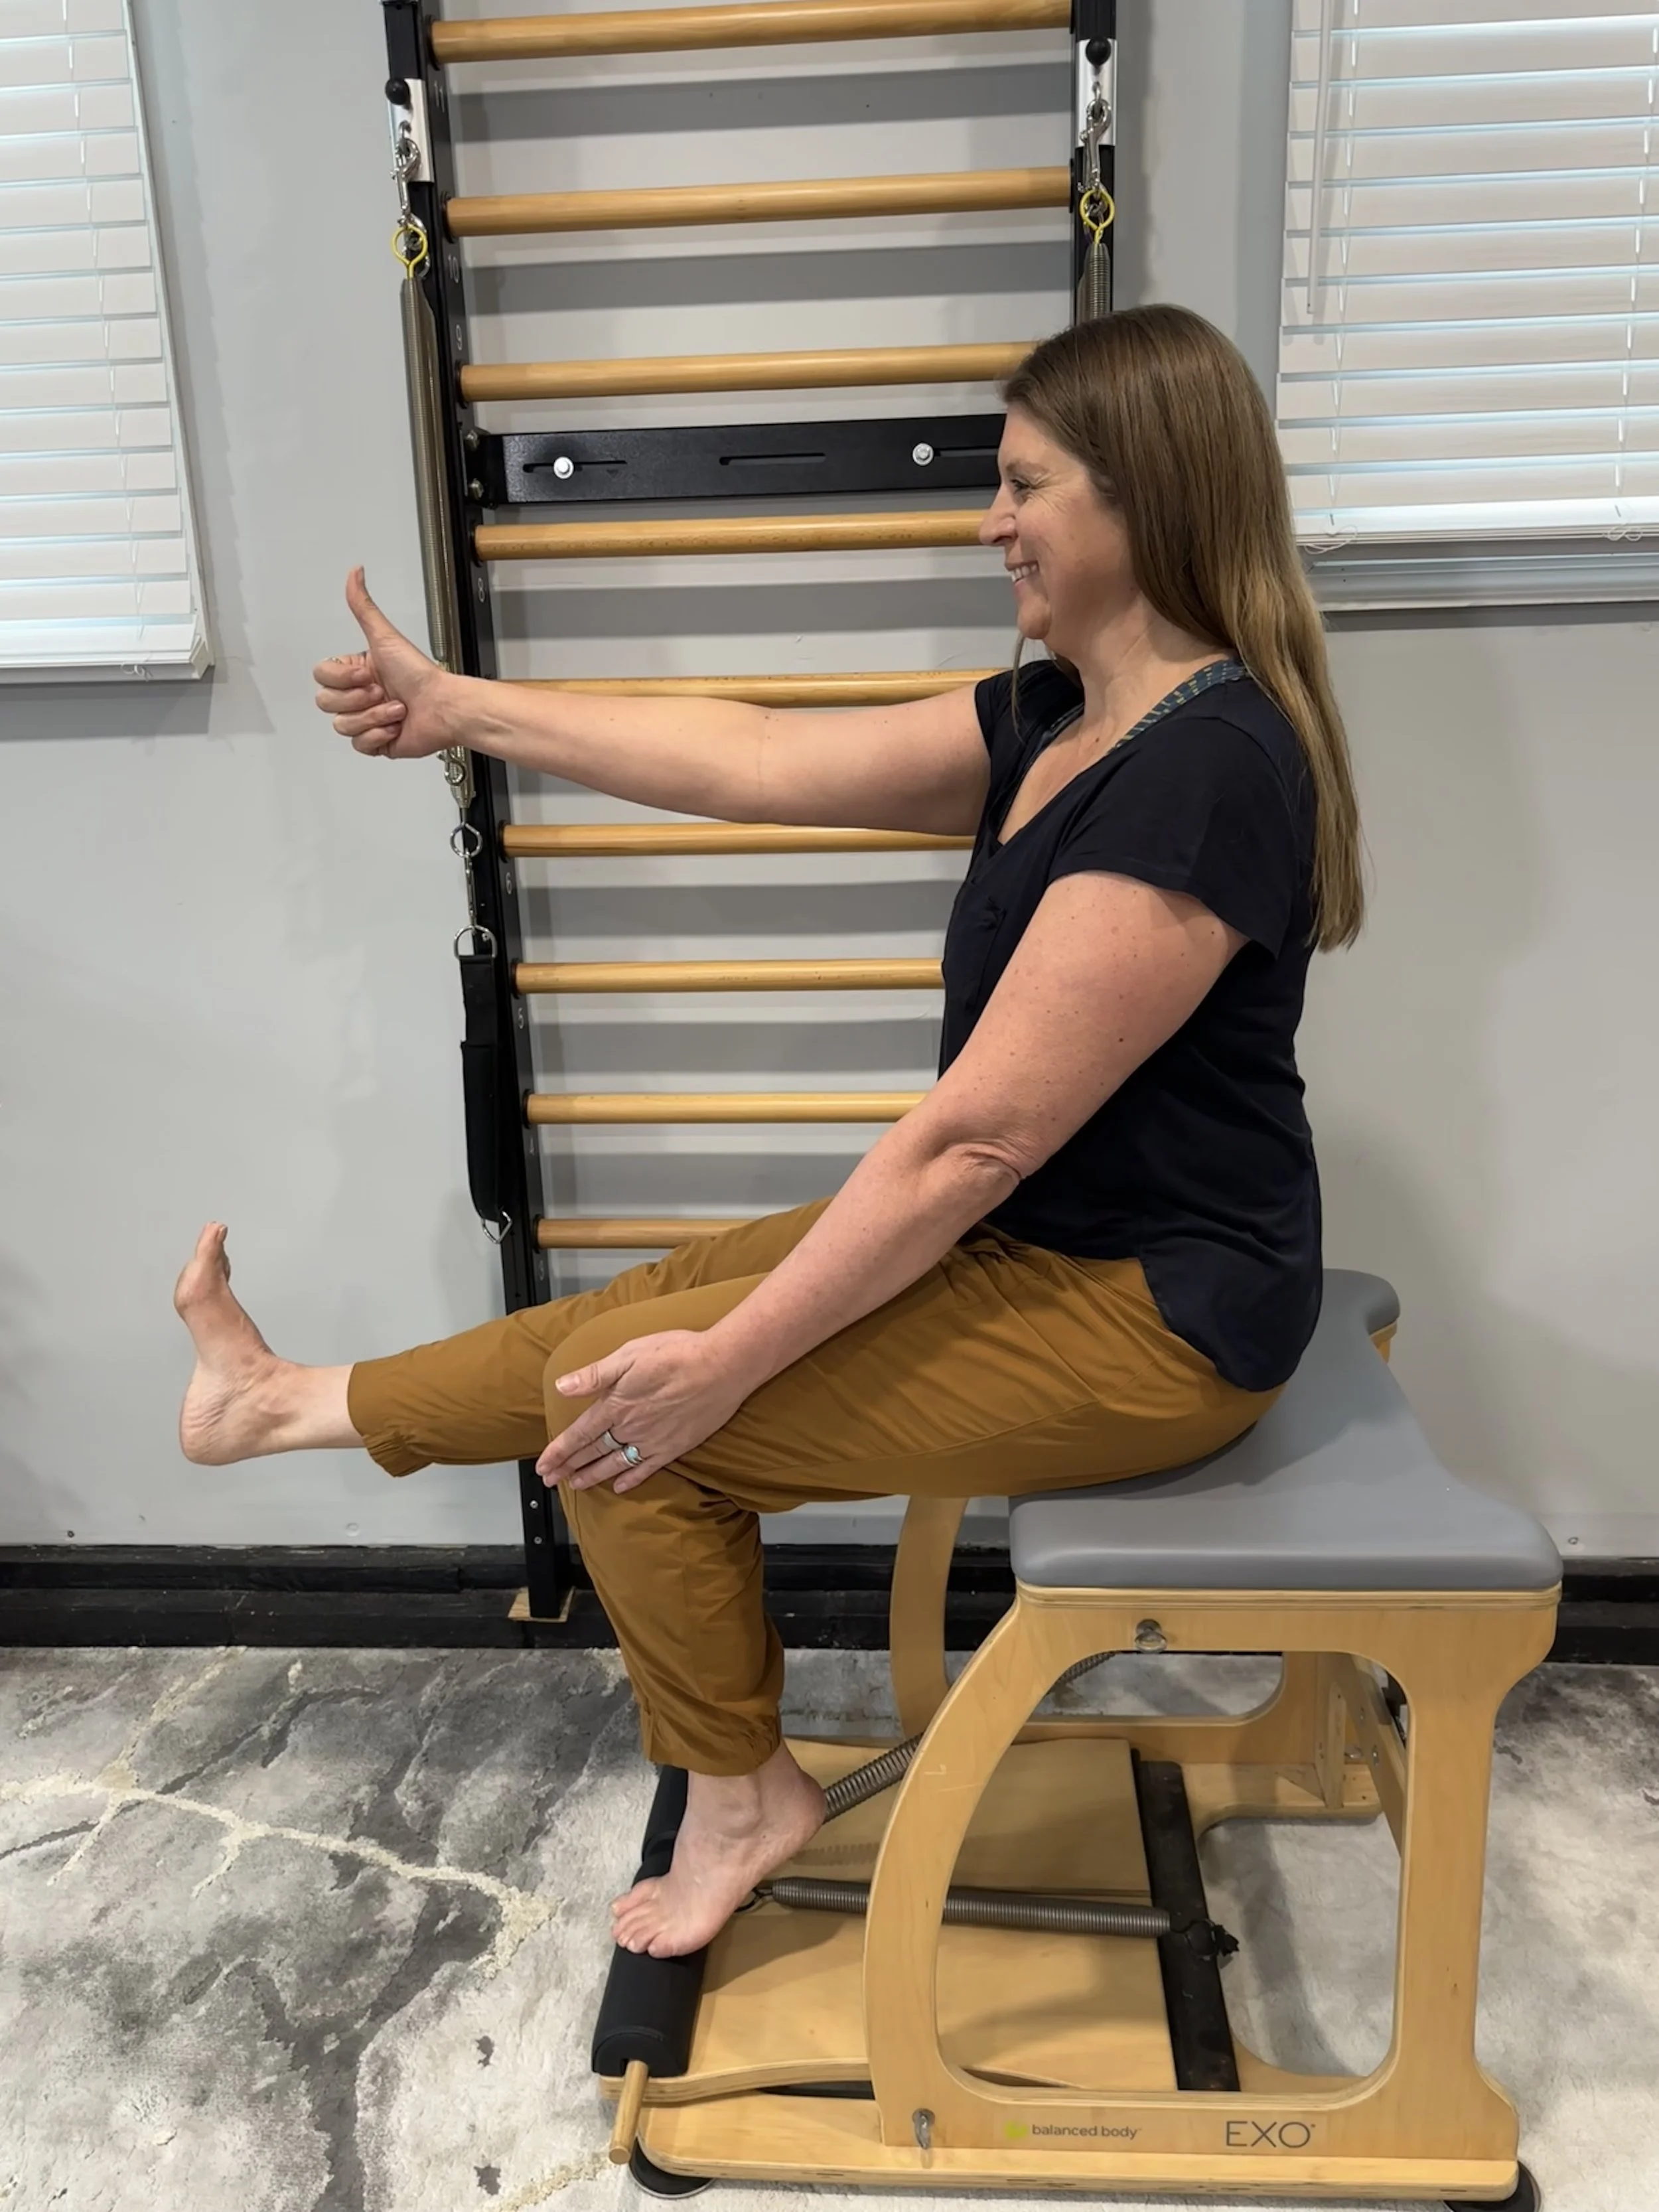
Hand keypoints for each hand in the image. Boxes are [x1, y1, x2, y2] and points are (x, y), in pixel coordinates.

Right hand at [312, 568, 462, 759]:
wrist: (443, 707)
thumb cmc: (419, 674)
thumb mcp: (385, 637)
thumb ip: (363, 606)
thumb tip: (355, 572)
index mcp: (356, 672)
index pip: (322, 677)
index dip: (342, 679)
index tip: (367, 674)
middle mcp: (358, 696)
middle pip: (327, 703)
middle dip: (358, 700)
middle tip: (382, 692)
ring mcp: (366, 720)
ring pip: (343, 725)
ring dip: (375, 716)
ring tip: (398, 709)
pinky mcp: (377, 742)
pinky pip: (360, 744)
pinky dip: (380, 735)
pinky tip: (397, 726)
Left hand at [537, 1329, 753, 1495]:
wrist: (723, 1366)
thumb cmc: (677, 1352)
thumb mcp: (630, 1354)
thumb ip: (595, 1375)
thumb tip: (562, 1386)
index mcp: (616, 1404)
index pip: (578, 1434)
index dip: (558, 1452)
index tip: (542, 1465)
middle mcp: (630, 1427)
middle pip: (592, 1452)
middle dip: (568, 1467)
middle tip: (550, 1479)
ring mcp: (653, 1440)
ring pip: (615, 1464)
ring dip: (593, 1476)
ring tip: (576, 1485)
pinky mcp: (674, 1446)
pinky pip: (646, 1468)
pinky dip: (630, 1479)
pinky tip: (620, 1486)